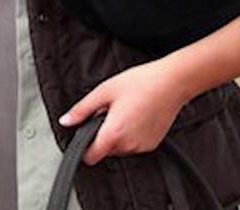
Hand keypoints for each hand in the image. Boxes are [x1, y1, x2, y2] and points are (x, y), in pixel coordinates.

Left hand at [58, 58, 190, 165]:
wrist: (172, 83)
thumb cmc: (141, 83)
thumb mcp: (104, 92)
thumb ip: (82, 110)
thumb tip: (66, 121)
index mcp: (114, 133)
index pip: (91, 157)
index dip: (83, 149)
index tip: (82, 138)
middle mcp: (129, 144)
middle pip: (105, 150)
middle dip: (101, 135)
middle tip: (108, 113)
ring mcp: (143, 146)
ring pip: (119, 148)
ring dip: (116, 135)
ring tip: (124, 111)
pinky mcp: (153, 144)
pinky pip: (134, 144)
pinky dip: (130, 135)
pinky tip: (135, 116)